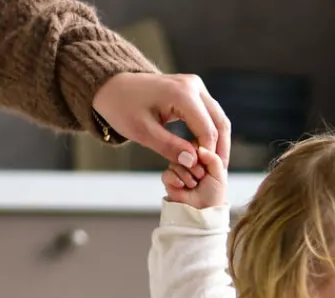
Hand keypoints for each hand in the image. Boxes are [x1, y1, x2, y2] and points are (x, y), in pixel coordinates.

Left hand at [92, 72, 231, 184]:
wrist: (114, 86)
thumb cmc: (123, 107)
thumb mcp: (142, 132)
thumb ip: (169, 148)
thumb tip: (193, 163)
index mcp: (182, 94)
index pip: (207, 130)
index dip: (209, 156)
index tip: (203, 175)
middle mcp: (193, 86)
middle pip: (220, 123)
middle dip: (221, 151)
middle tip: (218, 174)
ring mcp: (195, 86)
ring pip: (219, 118)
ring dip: (219, 143)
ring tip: (213, 166)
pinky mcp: (193, 90)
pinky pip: (210, 114)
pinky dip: (211, 134)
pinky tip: (205, 153)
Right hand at [162, 146, 227, 210]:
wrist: (203, 212)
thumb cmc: (213, 194)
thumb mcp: (219, 174)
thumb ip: (213, 158)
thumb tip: (200, 148)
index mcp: (201, 157)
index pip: (195, 144)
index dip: (200, 155)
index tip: (206, 168)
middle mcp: (188, 161)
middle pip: (184, 152)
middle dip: (194, 167)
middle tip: (200, 178)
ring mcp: (177, 169)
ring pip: (175, 162)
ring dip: (187, 176)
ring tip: (193, 185)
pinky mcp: (169, 180)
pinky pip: (167, 173)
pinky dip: (176, 180)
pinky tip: (182, 187)